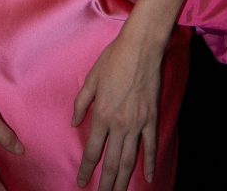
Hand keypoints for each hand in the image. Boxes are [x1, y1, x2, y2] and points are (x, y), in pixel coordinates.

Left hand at [72, 30, 164, 190]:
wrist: (140, 48)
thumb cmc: (113, 60)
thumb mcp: (91, 79)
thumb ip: (81, 102)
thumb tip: (74, 122)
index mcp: (102, 114)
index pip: (93, 150)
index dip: (87, 169)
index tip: (82, 182)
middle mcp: (119, 124)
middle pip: (112, 162)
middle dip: (106, 183)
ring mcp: (137, 123)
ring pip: (130, 159)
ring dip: (124, 180)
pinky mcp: (151, 118)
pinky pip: (150, 146)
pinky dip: (149, 163)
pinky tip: (147, 177)